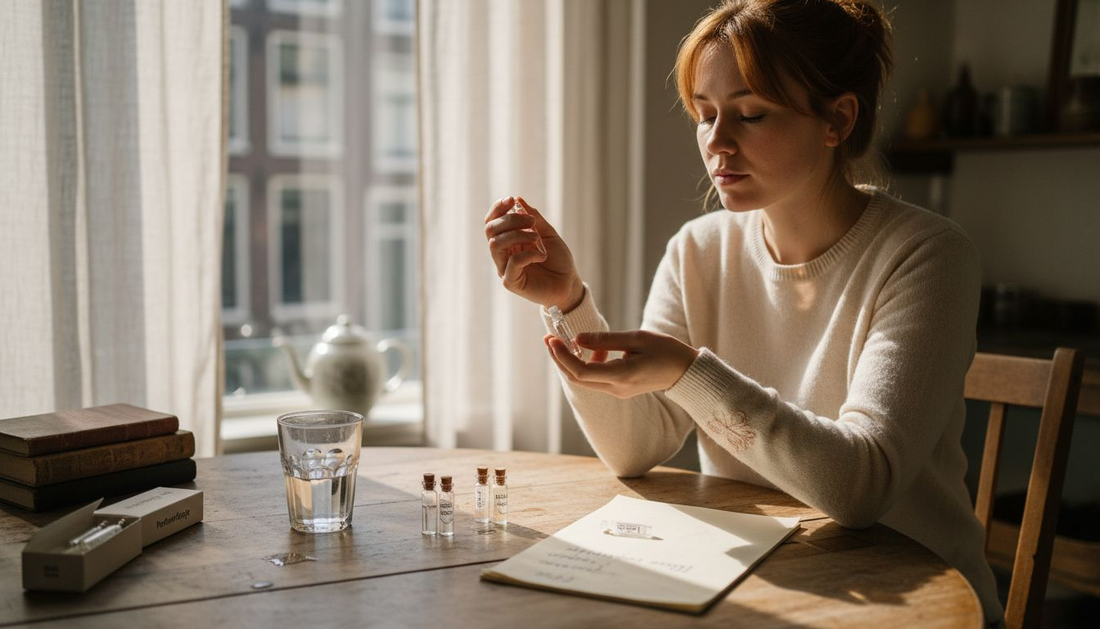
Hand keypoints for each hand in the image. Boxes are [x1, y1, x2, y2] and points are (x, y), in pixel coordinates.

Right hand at [484, 196, 583, 310]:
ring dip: (518, 235)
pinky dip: (528, 254)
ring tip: (537, 239)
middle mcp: (503, 254)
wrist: (568, 284)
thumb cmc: (558, 260)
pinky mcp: (511, 282)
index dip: (497, 209)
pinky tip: (541, 255)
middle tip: (531, 221)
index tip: (511, 200)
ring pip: (496, 244)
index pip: (492, 222)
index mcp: (508, 240)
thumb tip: (518, 200)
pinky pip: (512, 263)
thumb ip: (534, 218)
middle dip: (510, 220)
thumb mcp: (548, 234)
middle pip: (490, 230)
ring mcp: (504, 268)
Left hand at [544, 330, 698, 398]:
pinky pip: (595, 378)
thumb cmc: (666, 351)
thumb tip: (577, 339)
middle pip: (576, 378)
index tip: (552, 338)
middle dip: (559, 358)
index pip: (581, 371)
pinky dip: (586, 363)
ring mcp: (617, 391)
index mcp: (622, 375)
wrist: (686, 372)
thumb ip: (605, 339)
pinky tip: (595, 349)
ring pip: (584, 379)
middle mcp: (616, 388)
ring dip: (571, 360)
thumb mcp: (637, 338)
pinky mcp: (619, 389)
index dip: (562, 356)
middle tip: (549, 337)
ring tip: (566, 338)